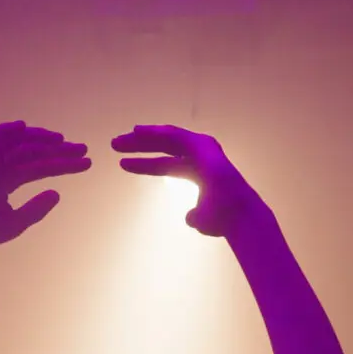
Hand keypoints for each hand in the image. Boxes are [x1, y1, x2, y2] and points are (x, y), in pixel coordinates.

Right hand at [0, 121, 90, 259]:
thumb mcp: (16, 222)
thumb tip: (59, 193)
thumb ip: (37, 208)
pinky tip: (23, 127)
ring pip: (14, 143)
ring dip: (37, 138)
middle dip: (57, 148)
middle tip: (82, 148)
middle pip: (31, 151)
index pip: (41, 167)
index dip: (64, 164)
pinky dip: (2, 131)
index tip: (86, 162)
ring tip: (60, 139)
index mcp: (7, 179)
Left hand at [111, 123, 265, 237]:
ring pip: (167, 138)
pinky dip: (155, 133)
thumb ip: (194, 216)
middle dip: (139, 146)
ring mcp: (203, 150)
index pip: (164, 166)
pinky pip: (174, 136)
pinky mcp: (203, 146)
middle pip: (163, 149)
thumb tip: (189, 217)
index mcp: (197, 173)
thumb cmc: (222, 221)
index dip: (143, 165)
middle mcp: (199, 158)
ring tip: (121, 139)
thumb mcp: (201, 218)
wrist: (237, 217)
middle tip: (115, 145)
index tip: (122, 164)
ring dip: (143, 137)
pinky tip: (137, 132)